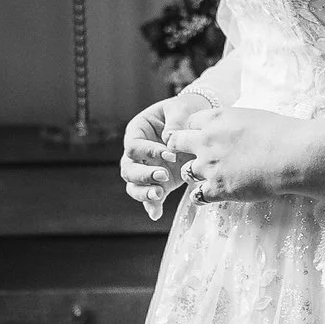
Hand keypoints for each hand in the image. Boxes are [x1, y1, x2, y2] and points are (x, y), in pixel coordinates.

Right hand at [118, 92, 208, 218]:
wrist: (195, 122)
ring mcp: (145, 168)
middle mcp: (137, 152)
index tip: (171, 154)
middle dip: (144, 175)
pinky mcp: (158, 181)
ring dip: (144, 192)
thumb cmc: (184, 110)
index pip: (134, 145)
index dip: (149, 152)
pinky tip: (156, 214)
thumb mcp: (180, 109)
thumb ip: (175, 122)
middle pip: (128, 169)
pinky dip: (151, 206)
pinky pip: (149, 197)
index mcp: (137, 131)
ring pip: (134, 185)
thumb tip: (169, 139)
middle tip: (163, 175)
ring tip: (159, 195)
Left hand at [172, 105, 312, 206]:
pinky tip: (210, 195)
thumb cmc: (281, 133)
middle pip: (175, 143)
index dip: (195, 130)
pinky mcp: (218, 188)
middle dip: (180, 148)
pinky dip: (202, 197)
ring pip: (186, 172)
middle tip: (191, 155)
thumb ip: (233, 122)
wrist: (291, 155)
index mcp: (216, 119)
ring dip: (194, 174)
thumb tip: (231, 128)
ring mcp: (210, 166)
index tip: (202, 136)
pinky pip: (198, 196)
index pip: (189, 122)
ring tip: (208, 177)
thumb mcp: (251, 116)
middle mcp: (206, 141)